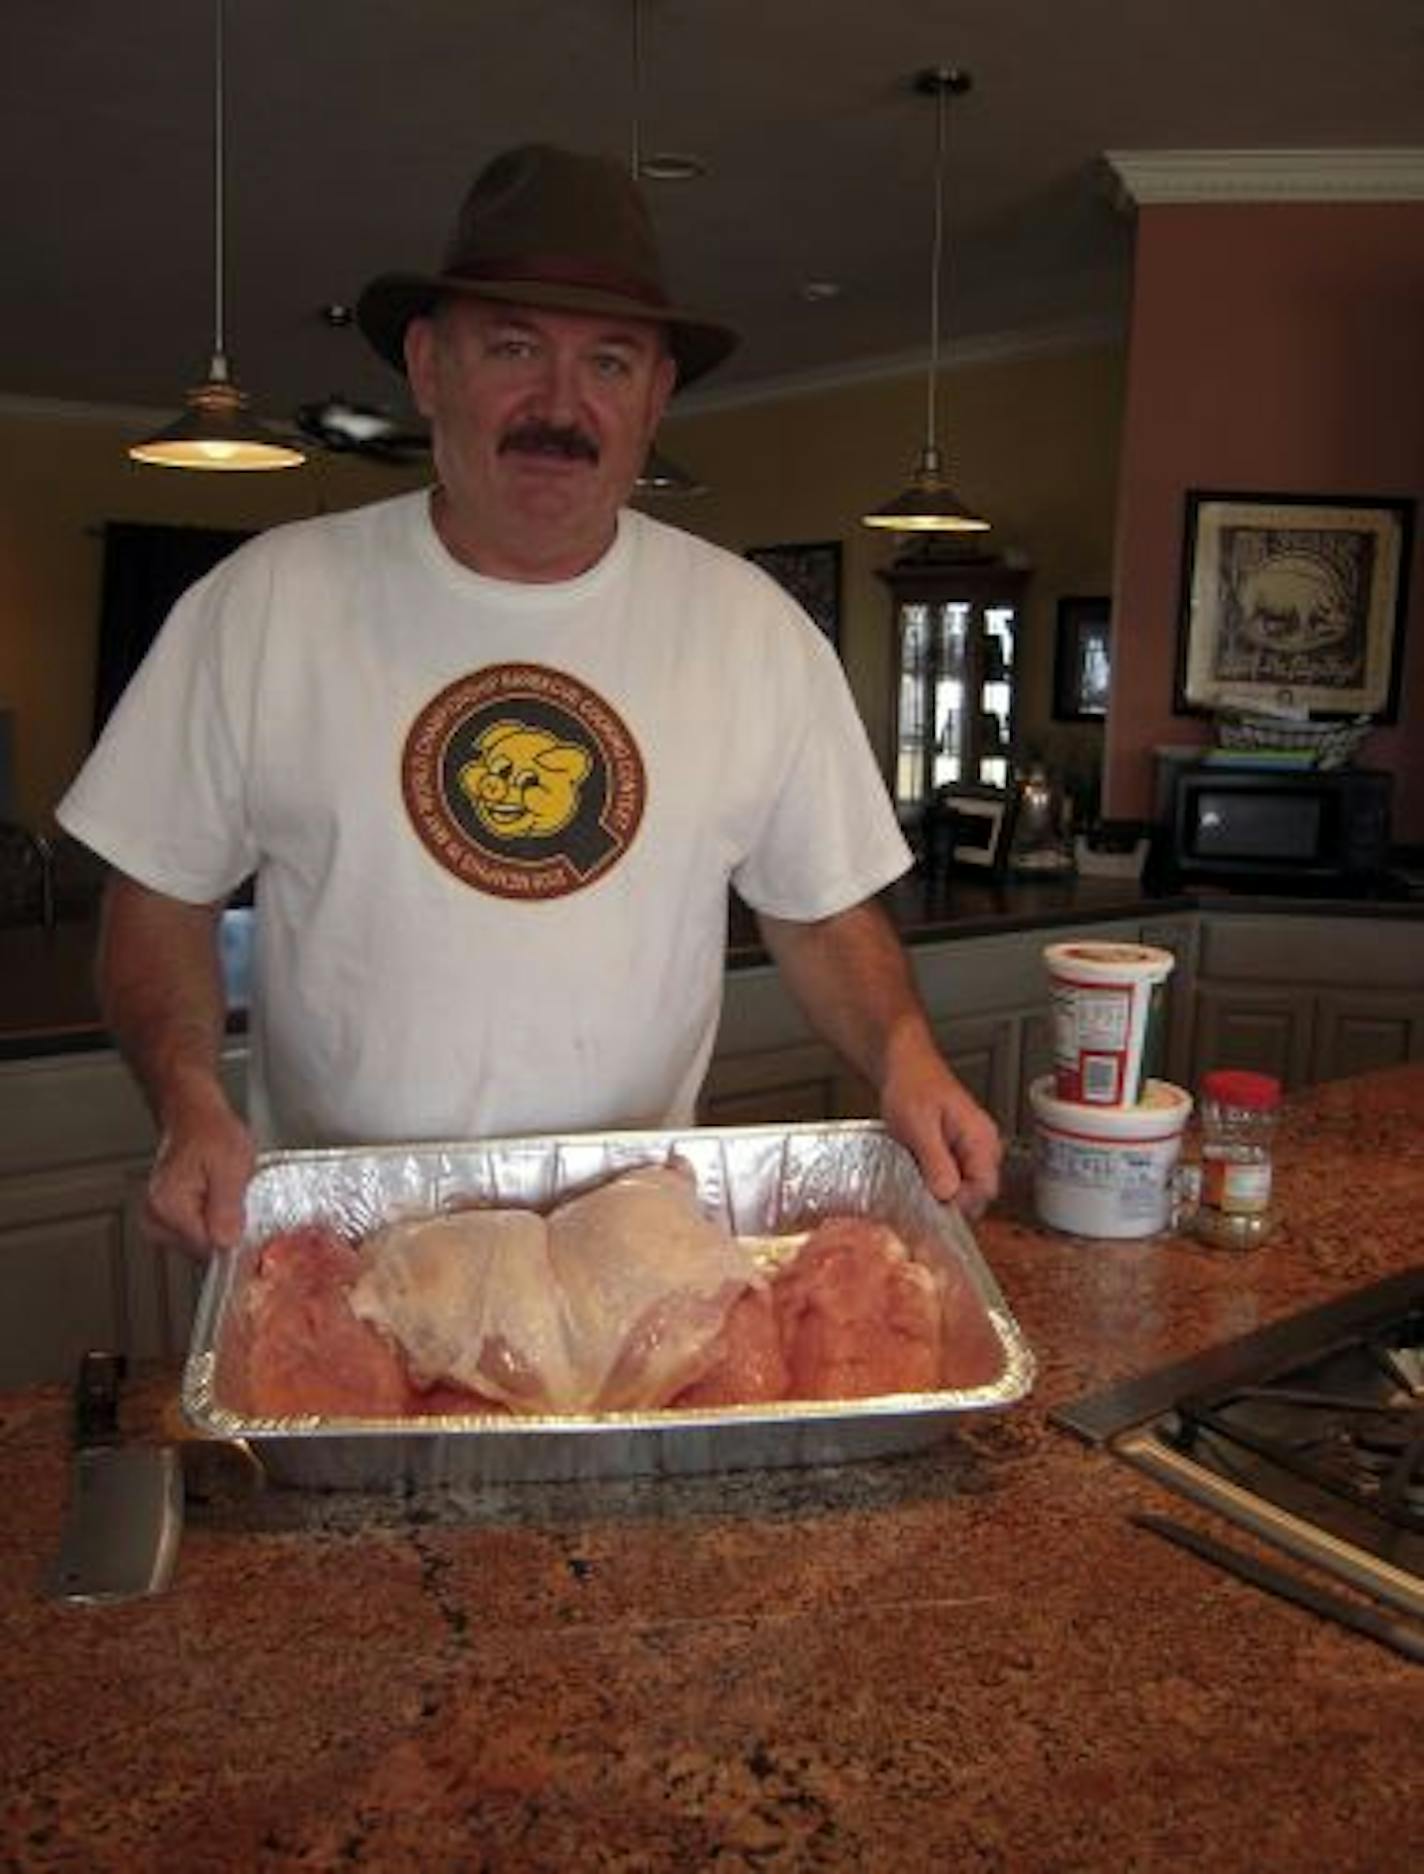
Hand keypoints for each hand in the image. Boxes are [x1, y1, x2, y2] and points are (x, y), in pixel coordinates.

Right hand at [145, 1079, 255, 1257]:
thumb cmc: (211, 1133)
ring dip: (216, 1225)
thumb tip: (227, 1244)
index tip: (244, 1218)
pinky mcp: (164, 1218)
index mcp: (169, 1206)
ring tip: (222, 1193)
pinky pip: (193, 1233)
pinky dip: (208, 1221)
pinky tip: (213, 1200)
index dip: (231, 1235)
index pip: (205, 1246)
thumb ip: (228, 1209)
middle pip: (201, 1249)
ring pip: (198, 1243)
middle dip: (224, 1229)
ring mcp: (156, 1219)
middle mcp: (155, 1216)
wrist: (195, 1116)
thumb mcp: (232, 1167)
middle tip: (232, 1196)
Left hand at [878, 1036, 1003, 1217]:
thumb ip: (936, 1160)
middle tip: (919, 1191)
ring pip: (965, 1189)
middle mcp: (984, 1147)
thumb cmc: (912, 1086)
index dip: (960, 1202)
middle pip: (978, 1194)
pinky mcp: (958, 1153)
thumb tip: (947, 1193)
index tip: (932, 1201)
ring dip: (941, 1191)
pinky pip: (954, 1179)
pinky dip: (936, 1181)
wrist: (904, 1066)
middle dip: (950, 1200)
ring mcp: (972, 1151)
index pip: (985, 1189)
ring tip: (916, 1175)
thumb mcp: (919, 1125)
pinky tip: (918, 1170)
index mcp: (982, 1139)